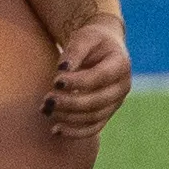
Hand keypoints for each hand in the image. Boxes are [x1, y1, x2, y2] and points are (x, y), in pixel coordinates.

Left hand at [42, 13, 131, 142]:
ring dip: (68, 117)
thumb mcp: (84, 37)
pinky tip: (56, 130)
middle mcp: (122, 86)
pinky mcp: (107, 112)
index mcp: (121, 64)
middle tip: (47, 99)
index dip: (78, 82)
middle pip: (96, 101)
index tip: (56, 80)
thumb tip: (62, 69)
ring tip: (46, 109)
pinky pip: (93, 127)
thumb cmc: (92, 40)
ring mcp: (116, 102)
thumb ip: (75, 51)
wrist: (102, 48)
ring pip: (93, 117)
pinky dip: (75, 132)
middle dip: (70, 103)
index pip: (100, 77)